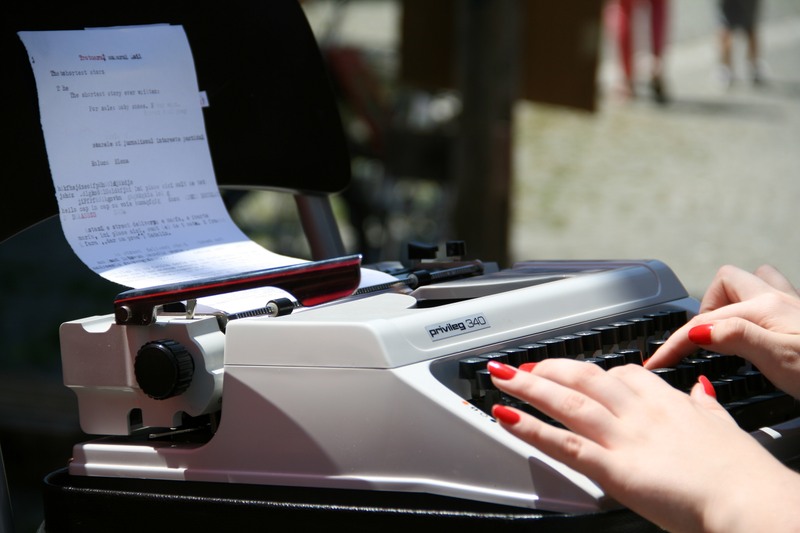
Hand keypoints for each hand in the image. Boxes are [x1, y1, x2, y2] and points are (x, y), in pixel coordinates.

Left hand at [487, 358, 799, 532]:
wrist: (748, 500)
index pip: (621, 374)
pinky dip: (531, 428)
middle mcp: (638, 412)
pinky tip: (507, 416)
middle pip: (584, 378)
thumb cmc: (740, 471)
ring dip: (528, 387)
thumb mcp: (723, 426)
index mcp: (664, 401)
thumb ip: (704, 407)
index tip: (572, 370)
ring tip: (500, 377)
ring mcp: (622, 437)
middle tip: (521, 367)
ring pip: (567, 402)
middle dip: (548, 368)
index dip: (590, 371)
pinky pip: (564, 443)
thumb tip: (700, 393)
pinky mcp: (613, 468)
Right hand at [645, 265, 799, 398]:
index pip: (704, 323)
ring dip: (731, 300)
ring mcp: (791, 305)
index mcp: (763, 308)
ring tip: (725, 328)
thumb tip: (698, 330)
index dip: (674, 344)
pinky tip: (755, 327)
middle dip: (704, 309)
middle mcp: (776, 299)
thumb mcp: (780, 359)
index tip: (656, 362)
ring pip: (751, 282)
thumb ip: (737, 337)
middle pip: (723, 284)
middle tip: (701, 341)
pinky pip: (770, 295)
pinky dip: (753, 306)